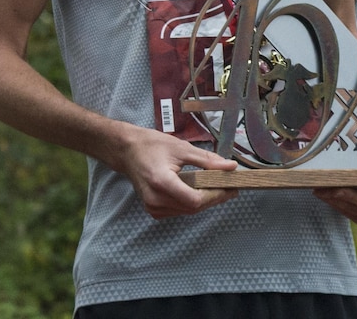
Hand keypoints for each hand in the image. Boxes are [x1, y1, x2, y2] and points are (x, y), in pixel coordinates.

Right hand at [111, 126, 238, 218]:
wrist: (126, 151)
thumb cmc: (150, 145)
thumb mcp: (181, 148)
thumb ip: (207, 160)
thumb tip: (231, 167)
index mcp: (161, 182)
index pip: (195, 200)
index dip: (215, 196)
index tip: (230, 188)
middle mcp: (155, 199)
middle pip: (193, 207)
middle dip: (214, 198)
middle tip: (229, 187)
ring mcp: (153, 207)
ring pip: (188, 211)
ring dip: (204, 202)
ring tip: (216, 188)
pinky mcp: (153, 210)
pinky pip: (179, 211)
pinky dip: (191, 203)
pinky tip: (198, 192)